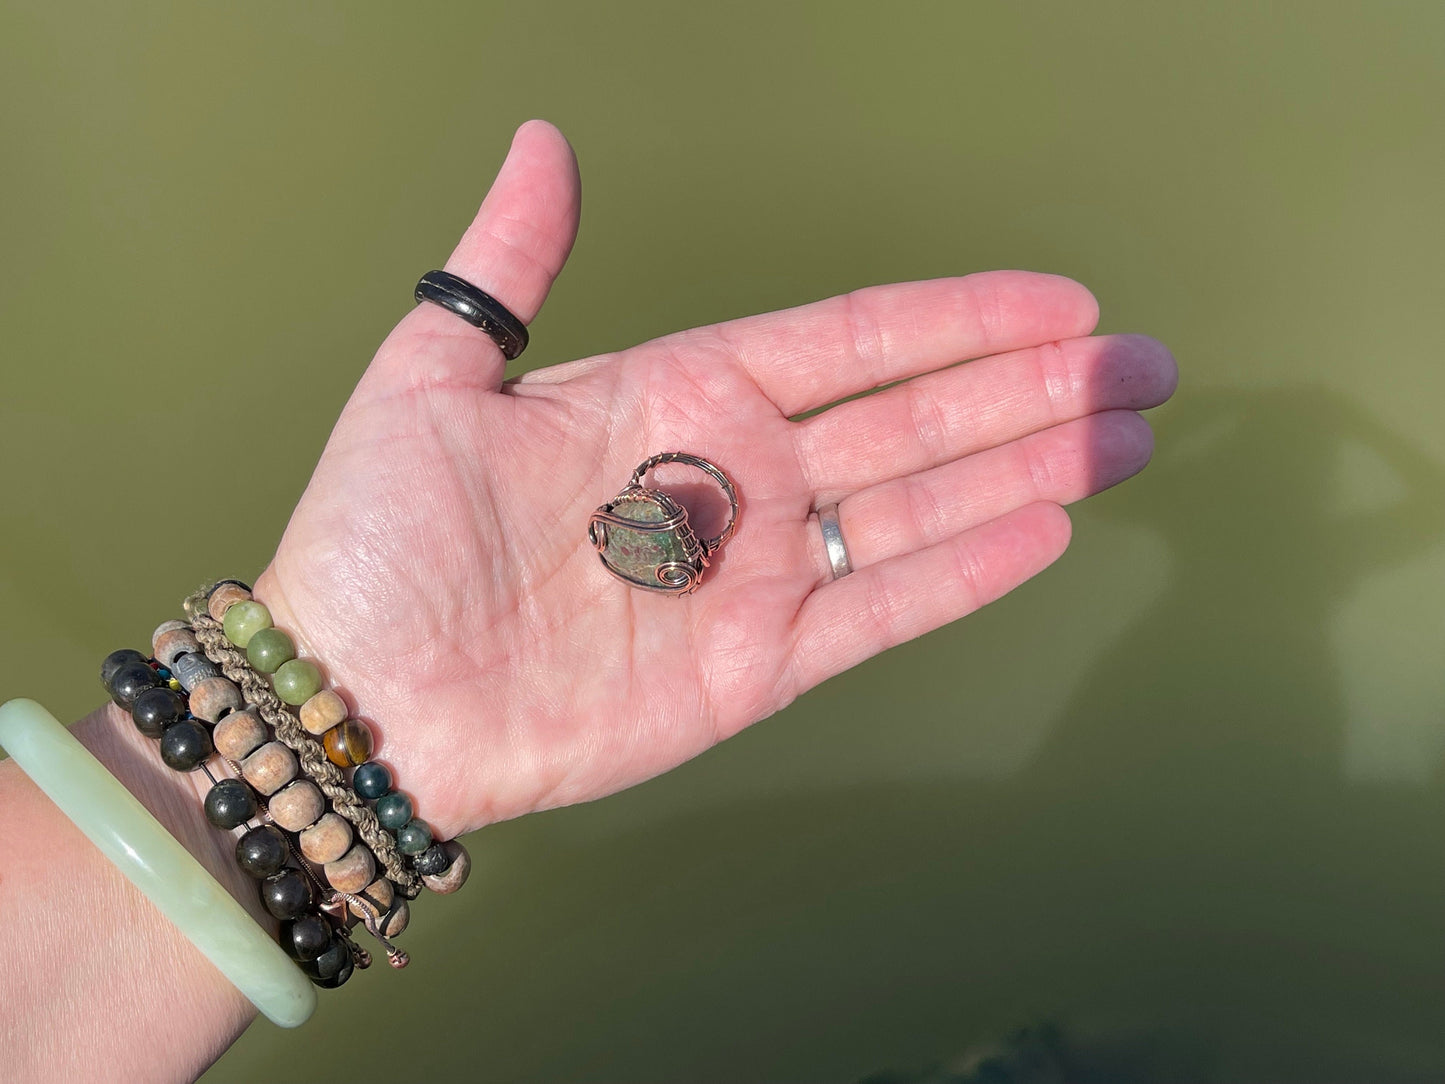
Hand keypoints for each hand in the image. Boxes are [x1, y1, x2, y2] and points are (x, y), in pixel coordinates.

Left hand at [255, 121, 1175, 838]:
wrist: (360, 698)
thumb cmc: (381, 538)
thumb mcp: (434, 374)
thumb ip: (510, 263)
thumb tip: (546, 141)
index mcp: (677, 397)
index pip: (849, 340)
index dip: (956, 316)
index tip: (1057, 298)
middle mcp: (735, 479)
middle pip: (913, 420)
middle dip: (1031, 390)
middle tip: (1140, 364)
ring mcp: (754, 576)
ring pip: (917, 508)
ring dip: (1025, 470)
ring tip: (1125, 437)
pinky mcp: (754, 668)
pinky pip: (877, 611)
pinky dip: (961, 574)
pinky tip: (1044, 531)